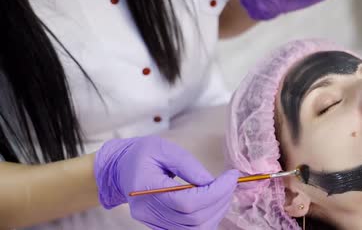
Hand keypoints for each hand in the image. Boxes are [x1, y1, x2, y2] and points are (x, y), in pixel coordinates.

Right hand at [94, 136, 238, 228]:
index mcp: (145, 188)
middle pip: (193, 219)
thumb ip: (188, 165)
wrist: (120, 169)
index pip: (186, 202)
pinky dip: (207, 219)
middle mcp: (148, 212)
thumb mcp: (164, 148)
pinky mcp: (160, 227)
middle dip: (220, 200)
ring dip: (217, 212)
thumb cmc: (141, 154)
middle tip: (230, 182)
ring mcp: (153, 223)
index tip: (231, 176)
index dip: (215, 192)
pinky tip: (213, 202)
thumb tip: (211, 182)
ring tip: (223, 191)